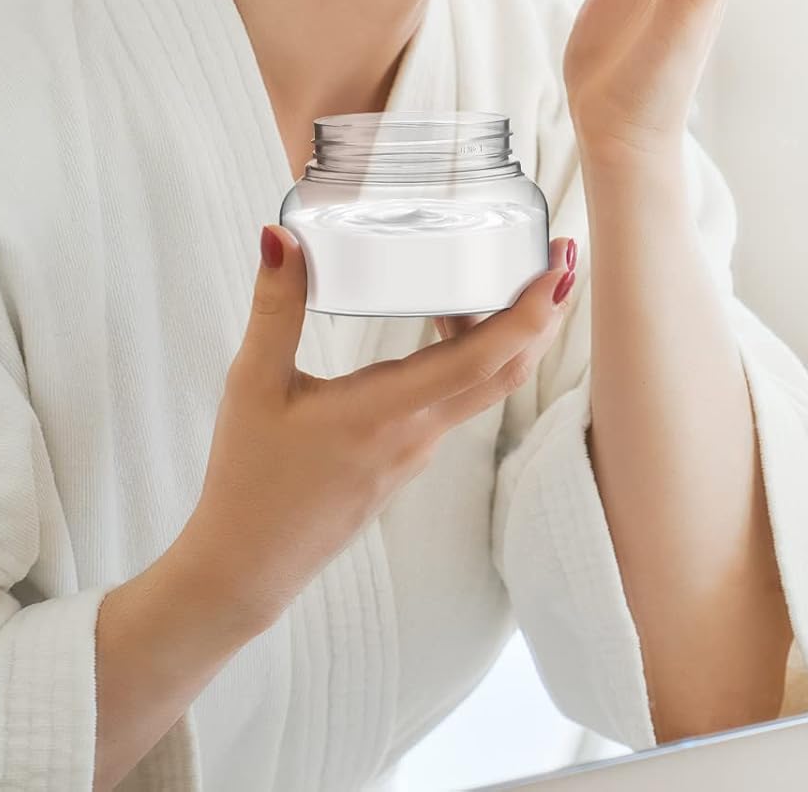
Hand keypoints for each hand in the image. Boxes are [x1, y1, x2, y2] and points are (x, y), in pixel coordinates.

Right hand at [179, 225, 576, 631]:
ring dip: (512, 332)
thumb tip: (280, 238)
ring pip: (486, 384)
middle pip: (508, 370)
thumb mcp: (252, 386)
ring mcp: (419, 449)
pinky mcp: (410, 458)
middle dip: (545, 312)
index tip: (559, 267)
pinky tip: (454, 321)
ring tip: (509, 274)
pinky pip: (461, 398)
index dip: (532, 311)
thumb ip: (274, 308)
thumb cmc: (248, 481)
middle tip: (562, 256)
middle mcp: (418, 432)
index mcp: (387, 411)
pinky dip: (476, 355)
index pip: (484, 359)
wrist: (245, 568)